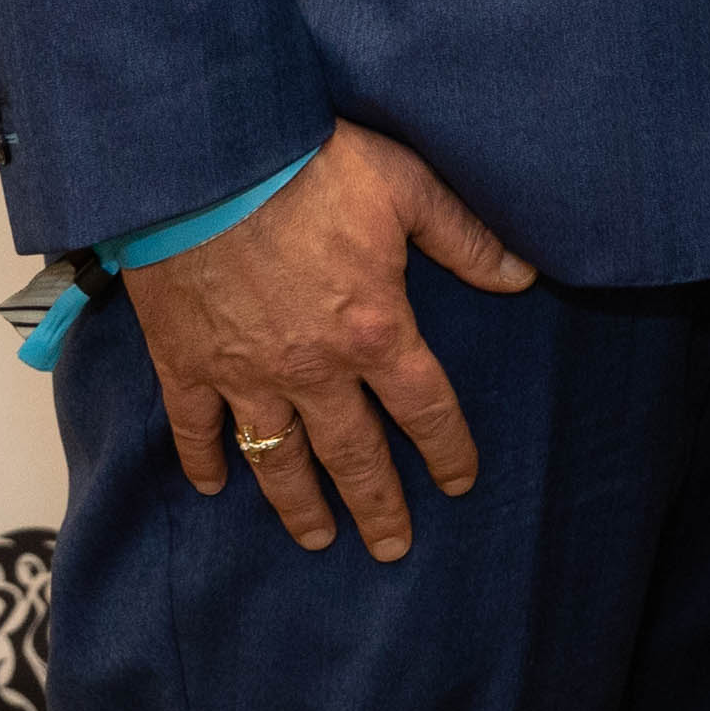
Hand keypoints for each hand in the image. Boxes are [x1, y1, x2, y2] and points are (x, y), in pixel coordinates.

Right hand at [119, 119, 539, 560]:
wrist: (204, 162)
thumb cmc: (310, 165)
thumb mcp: (408, 188)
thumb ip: (467, 239)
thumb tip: (524, 276)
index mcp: (375, 331)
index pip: (425, 409)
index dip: (448, 451)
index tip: (459, 484)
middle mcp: (313, 370)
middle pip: (354, 455)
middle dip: (377, 505)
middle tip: (391, 548)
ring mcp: (245, 374)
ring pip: (278, 459)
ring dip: (299, 504)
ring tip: (317, 537)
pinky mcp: (185, 363)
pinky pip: (197, 429)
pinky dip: (205, 462)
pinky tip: (215, 488)